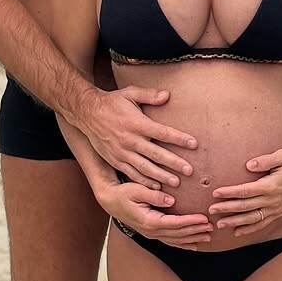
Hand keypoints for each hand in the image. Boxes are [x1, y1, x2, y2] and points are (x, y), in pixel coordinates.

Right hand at [82, 87, 197, 188]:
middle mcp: (130, 140)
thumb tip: (167, 95)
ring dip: (161, 176)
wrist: (87, 113)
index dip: (179, 139)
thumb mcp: (130, 93)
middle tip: (189, 171)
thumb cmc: (112, 102)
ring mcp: (122, 152)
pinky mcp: (115, 160)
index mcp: (137, 123)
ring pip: (145, 167)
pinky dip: (144, 181)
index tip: (194, 144)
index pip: (162, 132)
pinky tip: (156, 187)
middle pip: (156, 154)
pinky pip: (131, 173)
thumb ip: (149, 95)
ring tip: (176, 183)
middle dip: (174, 163)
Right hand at [100, 180, 212, 250]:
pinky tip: (194, 245)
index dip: (191, 222)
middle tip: (212, 227)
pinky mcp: (152, 233)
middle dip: (196, 231)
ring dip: (193, 239)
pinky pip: (170, 241)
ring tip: (208, 237)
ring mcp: (151, 234)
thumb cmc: (123, 193)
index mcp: (149, 221)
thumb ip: (153, 194)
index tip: (204, 218)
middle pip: (178, 234)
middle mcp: (151, 231)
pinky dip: (183, 244)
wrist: (110, 201)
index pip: (175, 223)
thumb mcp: (136, 189)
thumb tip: (171, 200)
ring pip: (176, 240)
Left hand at [209, 149, 281, 237]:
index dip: (230, 192)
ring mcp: (276, 208)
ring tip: (219, 224)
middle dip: (227, 208)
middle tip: (210, 210)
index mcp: (271, 186)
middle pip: (245, 206)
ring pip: (252, 219)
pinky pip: (262, 223)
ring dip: (235, 222)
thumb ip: (266, 160)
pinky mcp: (278, 212)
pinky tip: (237, 232)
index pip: (246, 191)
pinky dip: (249, 229)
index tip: (215, 193)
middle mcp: (272, 200)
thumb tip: (249, 164)